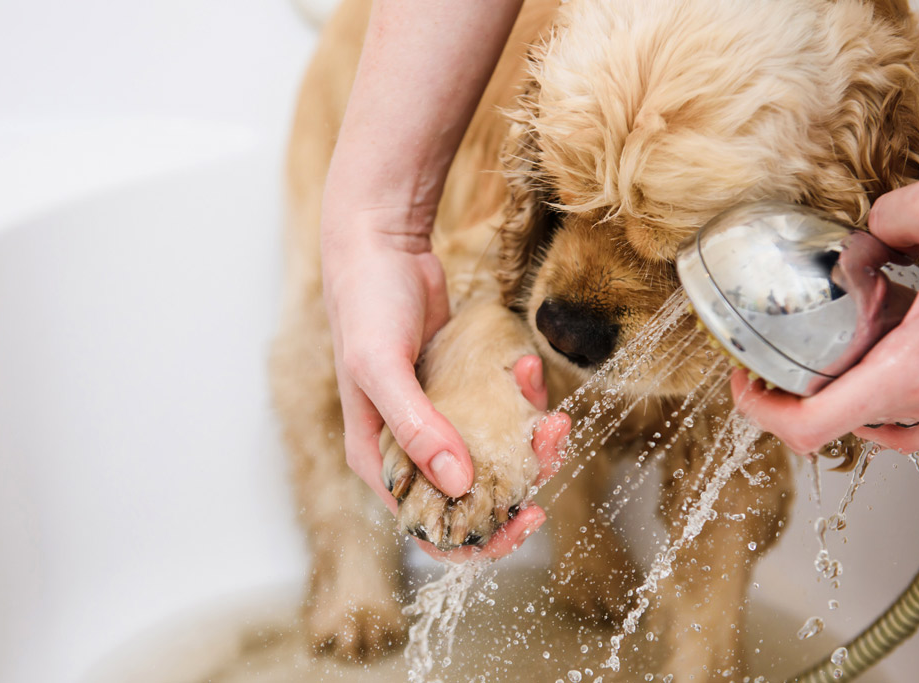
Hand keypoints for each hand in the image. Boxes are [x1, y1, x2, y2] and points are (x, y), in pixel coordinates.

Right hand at [322, 212, 569, 557]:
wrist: (380, 248)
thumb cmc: (366, 308)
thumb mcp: (380, 367)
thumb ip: (415, 426)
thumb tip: (459, 482)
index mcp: (381, 460)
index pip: (430, 526)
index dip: (479, 538)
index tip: (526, 517)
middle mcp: (412, 450)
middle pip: (475, 494)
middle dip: (522, 479)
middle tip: (552, 443)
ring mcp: (441, 421)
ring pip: (498, 454)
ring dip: (531, 438)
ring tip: (552, 412)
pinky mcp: (464, 392)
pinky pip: (503, 411)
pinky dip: (522, 396)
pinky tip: (523, 364)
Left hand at [731, 174, 918, 454]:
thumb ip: (889, 215)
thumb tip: (871, 229)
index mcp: (914, 369)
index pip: (812, 428)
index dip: (761, 413)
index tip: (743, 382)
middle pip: (832, 426)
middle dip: (789, 394)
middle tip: (768, 358)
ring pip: (871, 425)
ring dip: (833, 396)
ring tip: (813, 357)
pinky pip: (908, 418)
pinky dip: (875, 399)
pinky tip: (873, 360)